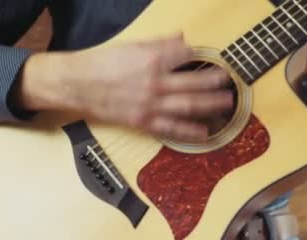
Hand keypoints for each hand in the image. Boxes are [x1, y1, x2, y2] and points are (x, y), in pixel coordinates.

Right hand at [14, 33, 232, 140]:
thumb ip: (159, 44)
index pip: (185, 56)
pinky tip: (205, 132)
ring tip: (227, 103)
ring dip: (210, 105)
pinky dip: (189, 132)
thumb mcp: (131, 45)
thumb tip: (182, 39)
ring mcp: (150, 105)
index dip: (200, 56)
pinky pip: (171, 129)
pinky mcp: (143, 122)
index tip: (211, 58)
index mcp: (151, 60)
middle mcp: (154, 83)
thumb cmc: (101, 63)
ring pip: (188, 106)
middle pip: (193, 83)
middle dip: (215, 82)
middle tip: (230, 81)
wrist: (77, 84)